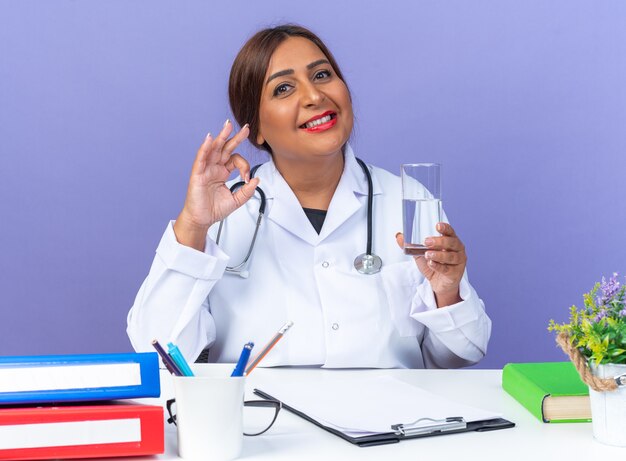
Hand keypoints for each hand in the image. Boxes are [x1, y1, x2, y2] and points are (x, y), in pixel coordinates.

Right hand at [174, 120, 259, 249]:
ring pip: (213, 149)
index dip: (245, 166)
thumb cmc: (214, 209)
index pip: (236, 160)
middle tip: (246, 128)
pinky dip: (204, 148)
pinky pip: (200, 158)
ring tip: (228, 126)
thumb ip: (247, 191)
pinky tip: (209, 138)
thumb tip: (256, 179)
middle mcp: (214, 167)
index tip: (247, 179)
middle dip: (235, 137)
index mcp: (223, 172)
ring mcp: (205, 169)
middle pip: (225, 148)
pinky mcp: (197, 174)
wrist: (202, 220)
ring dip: (221, 137)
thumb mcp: (236, 200)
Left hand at [396, 222, 465, 307]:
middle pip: (451, 242)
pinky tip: (431, 263)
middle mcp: (457, 249)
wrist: (438, 284)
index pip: (450, 232)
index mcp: (450, 241)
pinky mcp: (456, 273)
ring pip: (451, 256)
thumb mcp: (420, 254)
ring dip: (438, 255)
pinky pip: (447, 269)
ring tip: (428, 254)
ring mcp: (458, 261)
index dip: (445, 228)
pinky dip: (438, 266)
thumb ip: (411, 245)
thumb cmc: (433, 265)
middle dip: (439, 241)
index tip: (438, 225)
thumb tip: (399, 236)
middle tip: (427, 242)